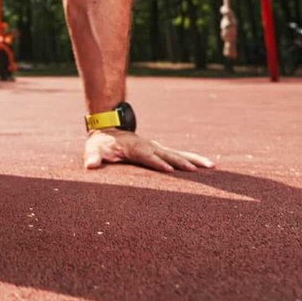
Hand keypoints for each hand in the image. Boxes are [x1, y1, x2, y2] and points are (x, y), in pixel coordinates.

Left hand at [83, 129, 214, 172]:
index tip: (169, 171)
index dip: (157, 163)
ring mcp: (156, 147)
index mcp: (134, 148)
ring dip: (194, 160)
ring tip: (212, 166)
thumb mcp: (93, 149)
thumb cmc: (101, 143)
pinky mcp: (160, 151)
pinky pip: (179, 155)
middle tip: (197, 171)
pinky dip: (193, 159)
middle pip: (167, 154)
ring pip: (178, 154)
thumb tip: (89, 165)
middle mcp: (149, 146)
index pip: (147, 157)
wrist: (108, 129)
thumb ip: (92, 157)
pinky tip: (207, 165)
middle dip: (181, 162)